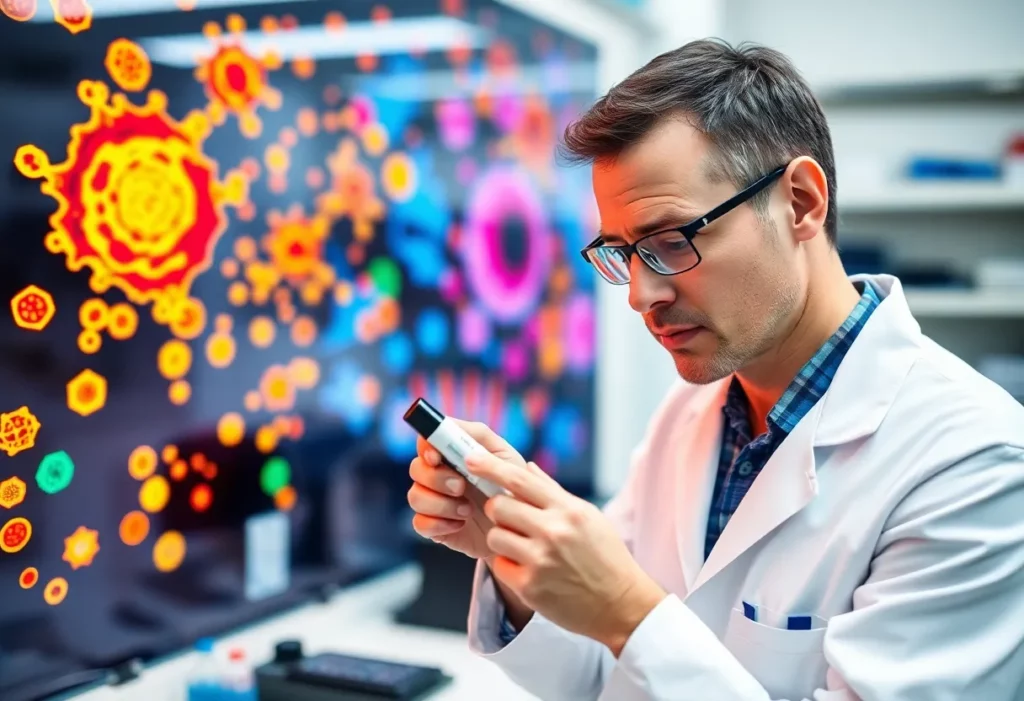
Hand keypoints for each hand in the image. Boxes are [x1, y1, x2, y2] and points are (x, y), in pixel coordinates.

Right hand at [407, 419, 526, 559]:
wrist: (521, 531)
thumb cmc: (515, 491)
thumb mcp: (507, 460)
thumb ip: (481, 439)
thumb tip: (452, 429)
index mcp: (454, 455)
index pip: (426, 441)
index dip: (426, 447)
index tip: (436, 457)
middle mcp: (440, 475)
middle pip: (416, 468)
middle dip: (437, 478)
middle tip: (461, 487)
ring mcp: (435, 502)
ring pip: (415, 496)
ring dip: (441, 504)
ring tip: (468, 511)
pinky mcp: (435, 527)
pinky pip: (420, 523)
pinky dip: (439, 524)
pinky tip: (460, 525)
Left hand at [466, 451, 666, 656]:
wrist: (622, 605)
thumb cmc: (606, 557)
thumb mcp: (588, 517)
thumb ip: (554, 492)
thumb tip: (527, 467)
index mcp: (568, 509)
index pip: (520, 479)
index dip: (491, 466)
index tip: (472, 459)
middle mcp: (553, 531)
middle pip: (499, 506)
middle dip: (498, 510)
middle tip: (510, 519)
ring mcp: (540, 560)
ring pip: (495, 536)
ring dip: (502, 539)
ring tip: (522, 547)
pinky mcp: (530, 587)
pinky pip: (499, 565)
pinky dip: (508, 566)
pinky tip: (528, 570)